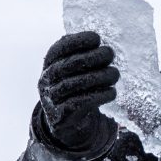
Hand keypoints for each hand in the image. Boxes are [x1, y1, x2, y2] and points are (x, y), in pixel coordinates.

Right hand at [38, 31, 119, 148]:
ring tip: (114, 74)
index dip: (76, 41)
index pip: (58, 50)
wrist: (68, 122)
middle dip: (92, 57)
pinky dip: (98, 96)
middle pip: (68, 66)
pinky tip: (112, 92)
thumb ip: (83, 56)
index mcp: (49, 66)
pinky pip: (79, 103)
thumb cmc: (77, 89)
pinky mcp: (60, 116)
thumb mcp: (74, 72)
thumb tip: (101, 44)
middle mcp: (46, 81)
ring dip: (98, 77)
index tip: (96, 38)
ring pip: (74, 84)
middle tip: (110, 54)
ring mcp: (51, 99)